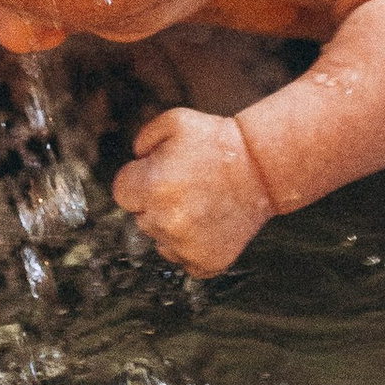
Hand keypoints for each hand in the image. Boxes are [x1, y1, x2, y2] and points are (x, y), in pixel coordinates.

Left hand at [115, 104, 275, 273]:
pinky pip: (182, 260)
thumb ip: (143, 139)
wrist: (261, 168)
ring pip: (160, 241)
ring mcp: (186, 245)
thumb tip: (135, 160)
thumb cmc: (217, 141)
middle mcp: (165, 220)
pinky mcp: (206, 262)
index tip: (160, 174)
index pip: (122, 193)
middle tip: (186, 186)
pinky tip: (208, 224)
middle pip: (140, 218)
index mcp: (151, 185)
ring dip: (172, 226)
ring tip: (200, 203)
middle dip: (155, 203)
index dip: (140, 180)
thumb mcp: (176, 121)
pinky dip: (192, 246)